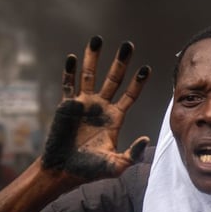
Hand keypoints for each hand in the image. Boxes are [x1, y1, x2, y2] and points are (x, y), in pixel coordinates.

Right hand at [41, 36, 150, 180]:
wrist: (64, 172)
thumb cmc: (90, 170)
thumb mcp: (116, 165)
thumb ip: (132, 154)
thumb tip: (146, 139)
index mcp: (115, 118)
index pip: (130, 95)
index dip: (138, 82)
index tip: (146, 68)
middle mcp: (101, 108)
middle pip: (114, 79)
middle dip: (121, 62)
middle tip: (128, 45)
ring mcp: (83, 105)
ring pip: (90, 76)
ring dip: (93, 58)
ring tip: (97, 39)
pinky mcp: (67, 106)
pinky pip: (68, 85)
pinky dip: (70, 72)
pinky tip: (73, 57)